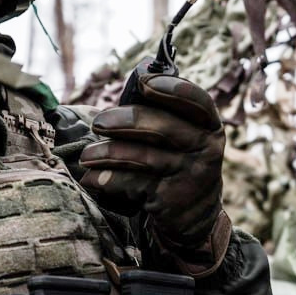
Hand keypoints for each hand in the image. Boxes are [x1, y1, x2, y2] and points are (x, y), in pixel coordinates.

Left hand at [79, 73, 225, 260]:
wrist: (192, 216)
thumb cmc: (175, 161)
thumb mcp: (181, 137)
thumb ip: (162, 112)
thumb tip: (135, 78)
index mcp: (209, 126)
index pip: (197, 101)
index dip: (171, 88)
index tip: (143, 82)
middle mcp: (206, 149)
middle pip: (163, 128)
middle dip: (125, 122)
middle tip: (98, 123)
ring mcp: (191, 177)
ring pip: (143, 157)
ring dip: (107, 153)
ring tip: (86, 156)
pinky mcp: (172, 201)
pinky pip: (132, 184)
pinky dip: (107, 179)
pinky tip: (92, 178)